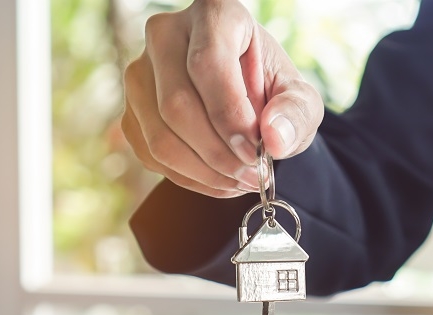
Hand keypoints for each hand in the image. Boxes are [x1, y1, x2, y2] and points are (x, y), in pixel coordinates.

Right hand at [121, 0, 323, 197]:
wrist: (247, 99)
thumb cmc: (274, 91)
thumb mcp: (301, 97)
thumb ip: (296, 113)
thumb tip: (273, 139)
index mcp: (215, 15)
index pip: (208, 63)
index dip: (230, 115)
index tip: (256, 150)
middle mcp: (166, 34)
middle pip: (177, 104)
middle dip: (219, 153)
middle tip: (254, 175)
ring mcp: (141, 72)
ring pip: (159, 136)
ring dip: (205, 172)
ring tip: (242, 180)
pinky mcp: (131, 110)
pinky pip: (151, 155)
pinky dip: (190, 179)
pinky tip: (221, 179)